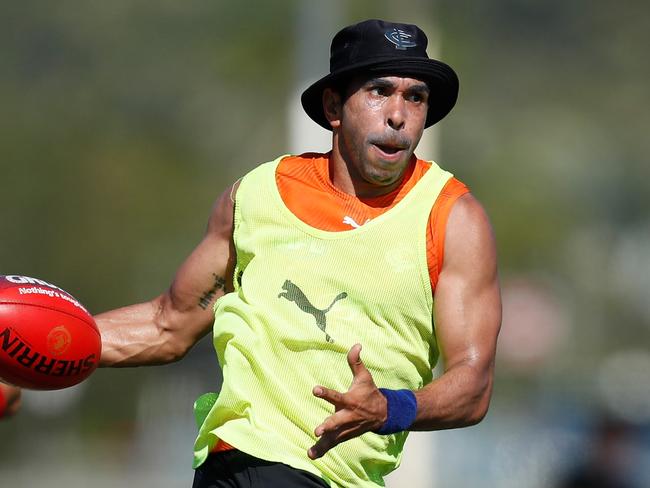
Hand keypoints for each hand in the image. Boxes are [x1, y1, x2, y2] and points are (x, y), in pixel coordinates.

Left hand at [308, 343, 386, 458]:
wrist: (383, 414)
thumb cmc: (369, 393)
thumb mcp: (364, 376)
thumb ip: (356, 362)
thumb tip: (356, 345)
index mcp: (350, 401)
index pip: (336, 396)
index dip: (326, 393)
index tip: (315, 390)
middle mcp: (348, 416)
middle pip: (337, 422)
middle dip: (328, 426)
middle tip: (318, 430)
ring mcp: (346, 428)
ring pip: (334, 437)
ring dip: (323, 444)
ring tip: (311, 452)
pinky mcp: (344, 436)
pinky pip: (332, 444)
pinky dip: (322, 450)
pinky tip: (311, 455)